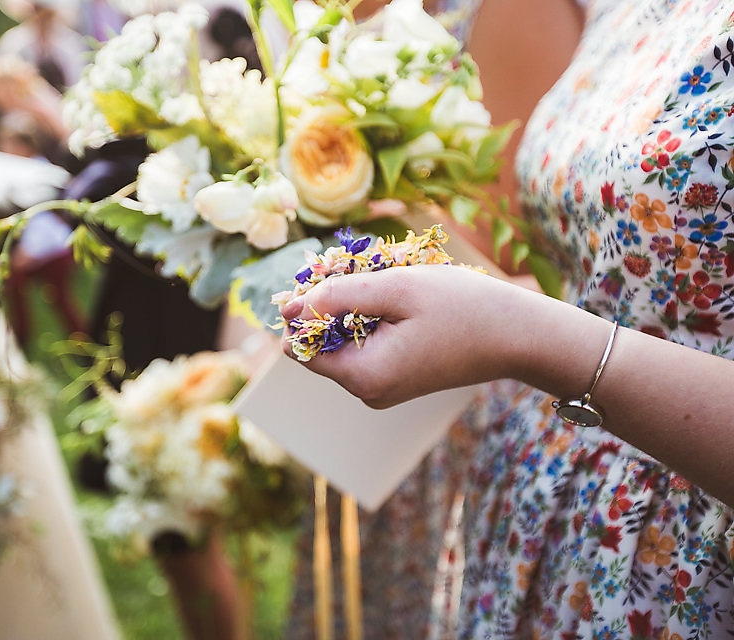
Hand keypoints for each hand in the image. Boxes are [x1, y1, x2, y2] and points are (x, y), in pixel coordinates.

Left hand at [280, 265, 537, 407]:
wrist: (519, 335)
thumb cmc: (462, 307)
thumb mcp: (395, 289)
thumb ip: (336, 297)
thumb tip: (288, 309)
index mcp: (363, 377)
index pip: (300, 348)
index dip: (306, 311)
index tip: (338, 282)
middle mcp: (367, 392)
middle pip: (320, 346)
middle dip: (333, 308)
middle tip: (373, 281)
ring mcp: (381, 389)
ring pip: (342, 344)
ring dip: (354, 312)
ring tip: (393, 292)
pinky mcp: (395, 381)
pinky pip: (364, 349)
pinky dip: (371, 323)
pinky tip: (401, 306)